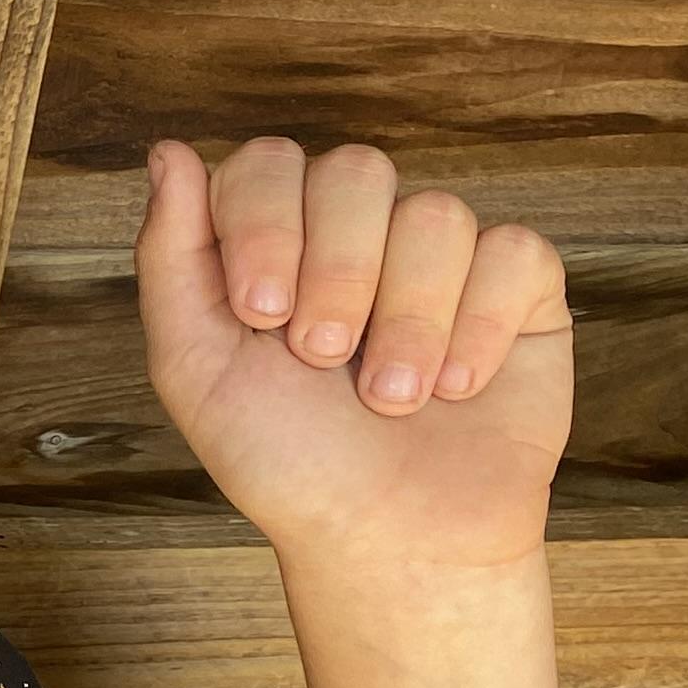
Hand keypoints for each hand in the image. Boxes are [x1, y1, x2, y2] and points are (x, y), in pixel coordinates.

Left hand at [137, 137, 570, 572]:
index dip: (264, 227)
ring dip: (403, 322)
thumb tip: (168, 151)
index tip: (259, 315)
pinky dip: (476, 328)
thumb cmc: (286, 457)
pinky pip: (513, 251)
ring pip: (436, 214)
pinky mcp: (519, 287)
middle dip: (336, 273)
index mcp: (274, 238)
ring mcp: (440, 255)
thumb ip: (171, 256)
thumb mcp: (194, 365)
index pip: (268, 163)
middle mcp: (357, 232)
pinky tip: (454, 387)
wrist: (386, 535)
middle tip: (322, 358)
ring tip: (388, 397)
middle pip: (356, 170)